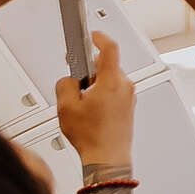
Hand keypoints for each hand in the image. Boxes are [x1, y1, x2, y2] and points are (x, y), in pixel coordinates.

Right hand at [57, 30, 135, 169]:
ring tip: (81, 103)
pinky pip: (114, 91)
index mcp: (111, 81)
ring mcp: (129, 96)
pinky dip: (101, 94)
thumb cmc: (91, 136)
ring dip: (95, 84)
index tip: (92, 34)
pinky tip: (90, 110)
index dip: (99, 37)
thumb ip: (65, 84)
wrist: (108, 158)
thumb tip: (69, 79)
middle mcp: (124, 86)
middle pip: (107, 65)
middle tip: (75, 76)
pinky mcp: (129, 106)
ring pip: (109, 79)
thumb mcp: (66, 107)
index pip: (109, 48)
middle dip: (89, 69)